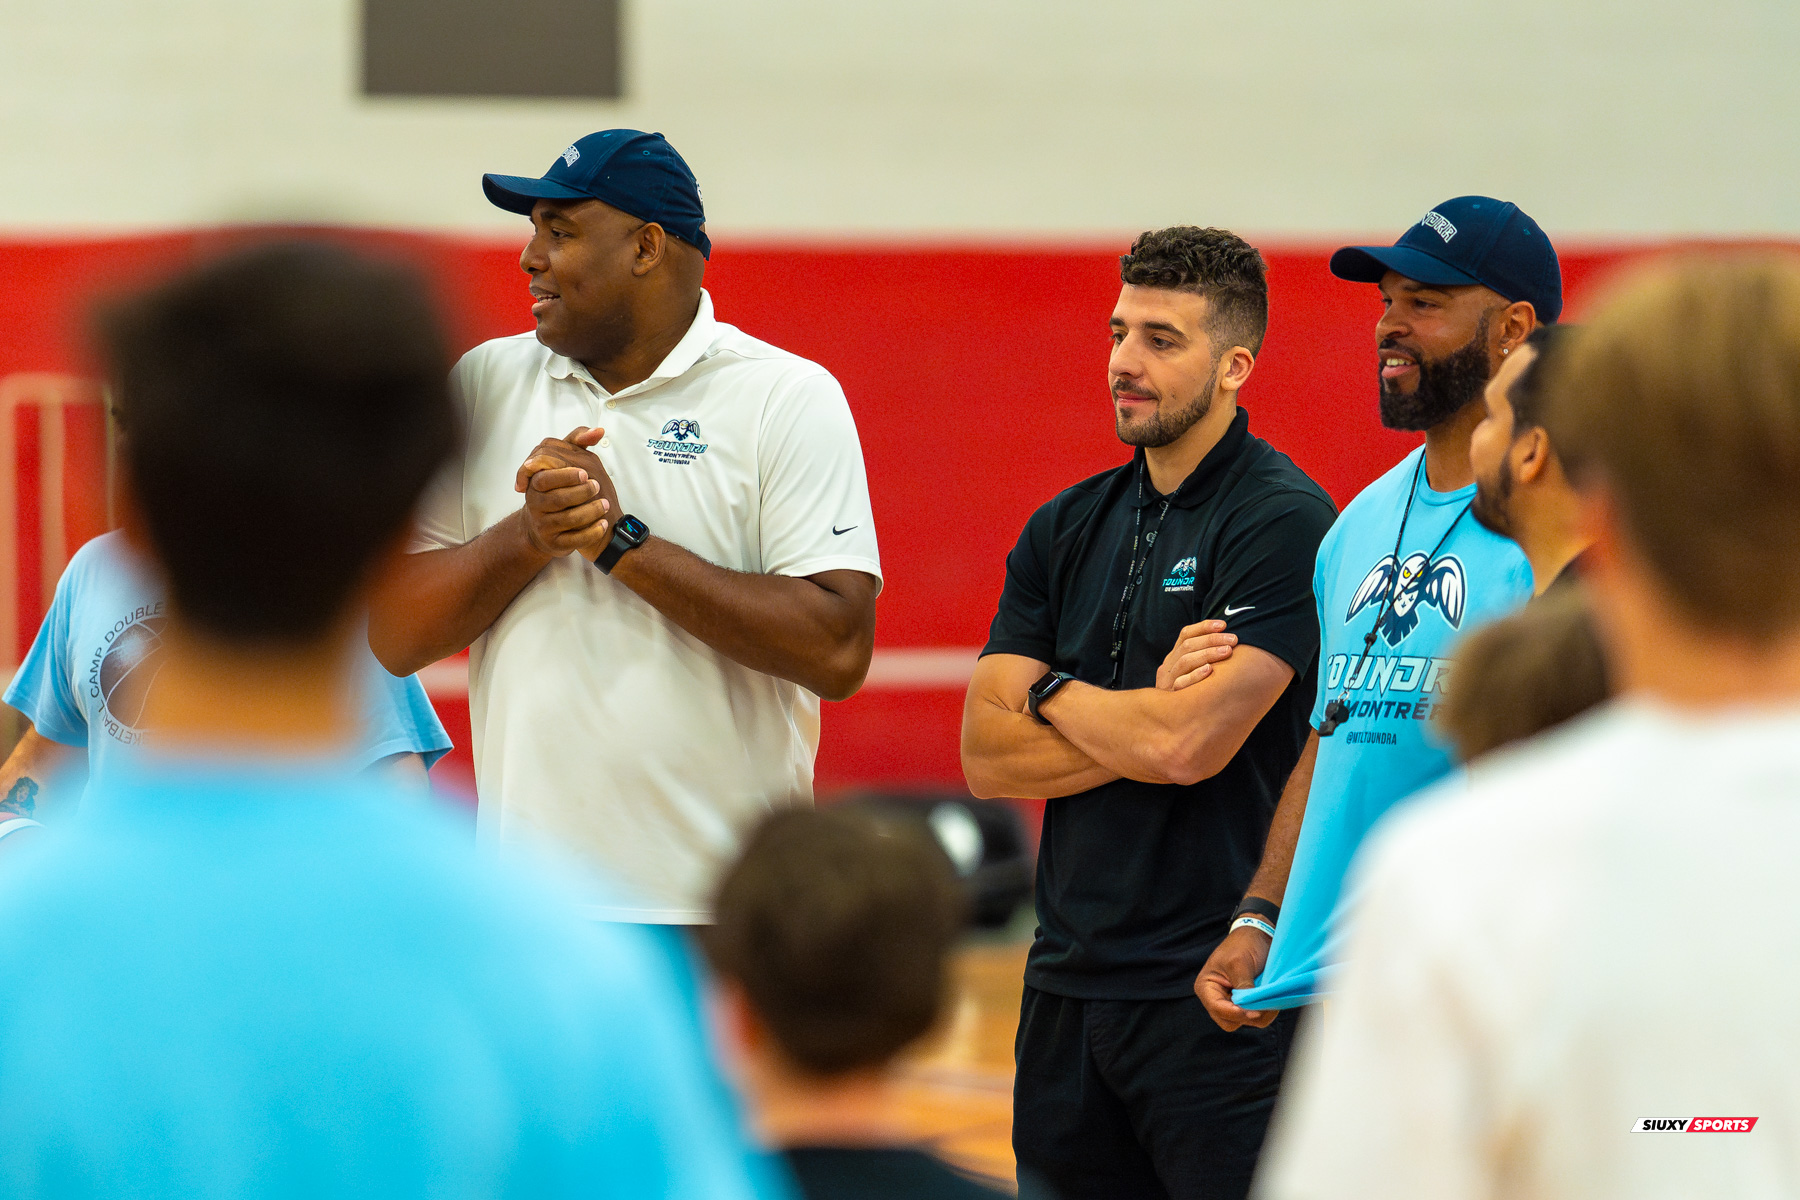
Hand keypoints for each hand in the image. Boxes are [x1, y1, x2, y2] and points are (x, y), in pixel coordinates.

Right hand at [514, 427, 621, 559]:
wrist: (551, 527)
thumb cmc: (559, 491)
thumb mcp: (565, 464)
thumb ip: (577, 444)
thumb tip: (598, 431)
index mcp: (536, 484)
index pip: (545, 477)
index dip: (565, 475)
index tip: (585, 473)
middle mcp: (536, 505)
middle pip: (557, 498)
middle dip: (580, 492)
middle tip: (598, 487)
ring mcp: (544, 525)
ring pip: (567, 520)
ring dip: (589, 512)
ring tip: (605, 506)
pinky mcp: (554, 543)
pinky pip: (573, 540)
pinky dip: (590, 533)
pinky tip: (603, 525)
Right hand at [1156, 620, 1237, 689]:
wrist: (1167, 722)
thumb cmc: (1189, 694)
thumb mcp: (1190, 673)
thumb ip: (1201, 658)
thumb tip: (1229, 641)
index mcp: (1173, 656)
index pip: (1185, 634)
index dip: (1204, 627)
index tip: (1223, 624)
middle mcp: (1168, 666)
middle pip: (1188, 645)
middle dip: (1212, 640)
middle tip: (1233, 640)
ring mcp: (1167, 680)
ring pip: (1185, 660)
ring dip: (1208, 653)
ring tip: (1227, 652)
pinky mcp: (1169, 696)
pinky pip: (1181, 683)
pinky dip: (1196, 675)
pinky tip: (1210, 671)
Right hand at [1194, 925, 1276, 1030]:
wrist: (1256, 935)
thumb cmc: (1242, 944)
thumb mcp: (1239, 963)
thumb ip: (1242, 987)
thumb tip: (1250, 1009)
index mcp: (1206, 987)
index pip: (1217, 1009)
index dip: (1236, 1013)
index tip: (1254, 1012)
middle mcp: (1216, 998)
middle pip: (1229, 1021)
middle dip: (1247, 1016)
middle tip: (1264, 1007)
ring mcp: (1231, 1002)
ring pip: (1243, 1021)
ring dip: (1258, 1015)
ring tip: (1270, 1002)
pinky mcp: (1244, 1003)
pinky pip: (1253, 1016)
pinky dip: (1263, 1012)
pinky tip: (1270, 1001)